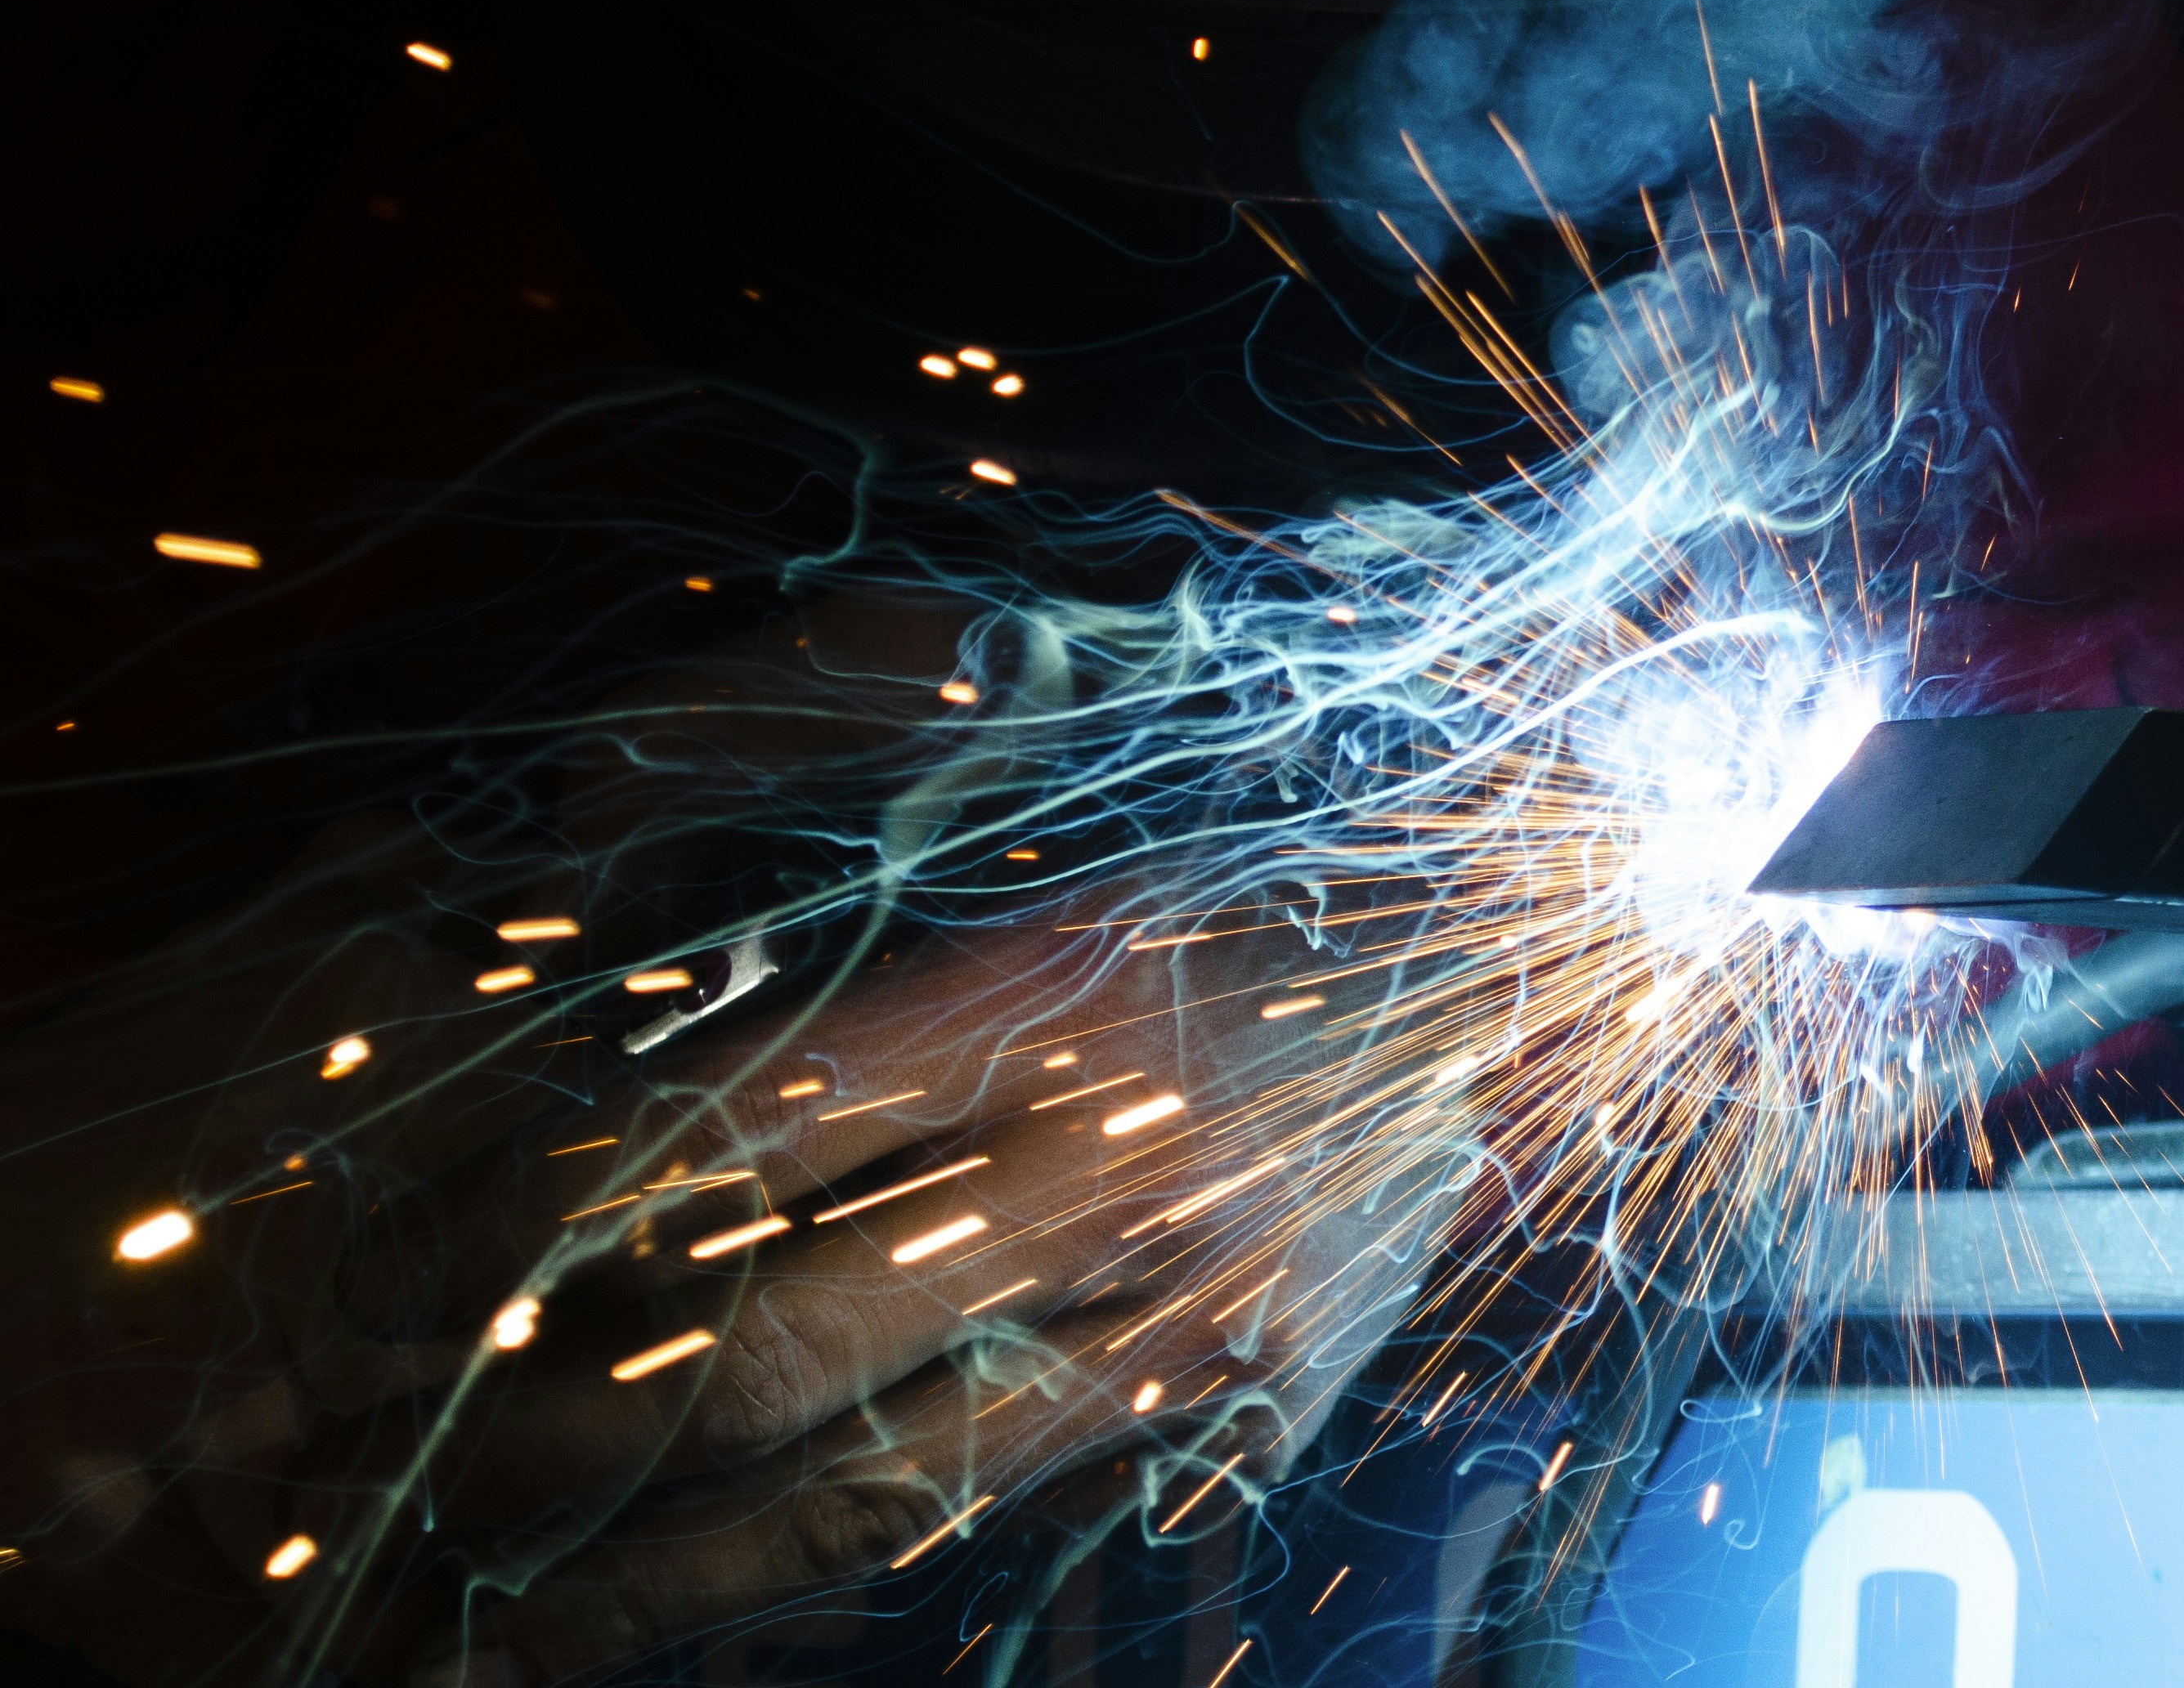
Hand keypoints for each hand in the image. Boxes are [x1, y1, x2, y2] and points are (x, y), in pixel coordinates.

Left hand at [0, 616, 1460, 1687]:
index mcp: (1052, 985)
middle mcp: (1118, 1156)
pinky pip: (1003, 1518)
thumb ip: (849, 893)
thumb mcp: (1054, 824)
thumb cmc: (1256, 850)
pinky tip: (715, 1595)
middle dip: (555, 1428)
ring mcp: (1197, 1303)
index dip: (532, 1221)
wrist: (1541, 932)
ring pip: (878, 1486)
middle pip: (774, 1345)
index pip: (729, 1130)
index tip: (395, 1273)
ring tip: (509, 1604)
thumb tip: (585, 927)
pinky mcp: (1251, 1396)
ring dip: (665, 1564)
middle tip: (408, 1459)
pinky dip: (838, 1567)